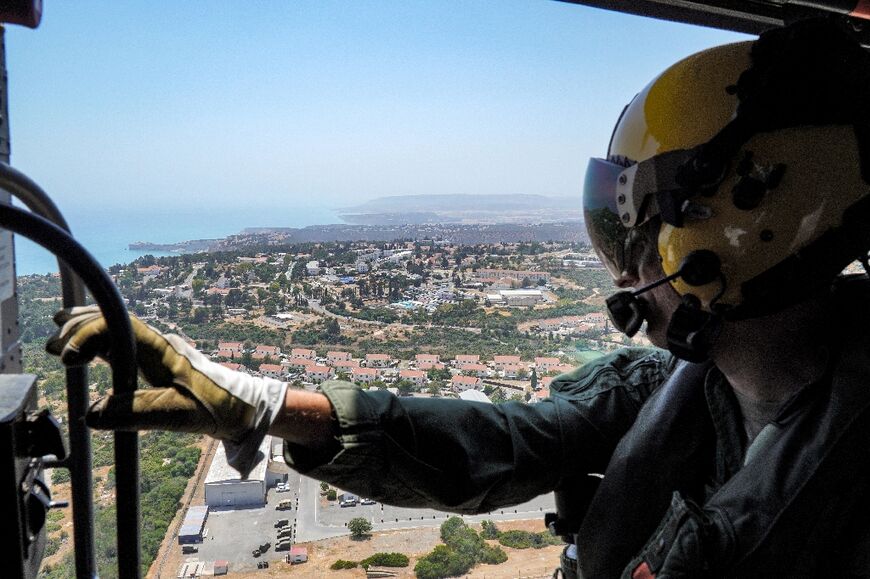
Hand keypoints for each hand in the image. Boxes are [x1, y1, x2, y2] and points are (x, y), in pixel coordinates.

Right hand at [46, 305, 286, 476]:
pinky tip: (82, 350)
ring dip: (85, 329)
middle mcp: (156, 345)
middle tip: (53, 347)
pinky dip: (97, 341)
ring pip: (115, 329)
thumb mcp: (180, 415)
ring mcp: (155, 352)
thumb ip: (138, 413)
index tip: (68, 358)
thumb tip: (93, 414)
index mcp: (161, 351)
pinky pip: (120, 344)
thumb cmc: (218, 408)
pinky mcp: (155, 363)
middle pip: (112, 321)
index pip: (118, 327)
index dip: (88, 335)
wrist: (244, 407)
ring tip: (56, 338)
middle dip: (79, 327)